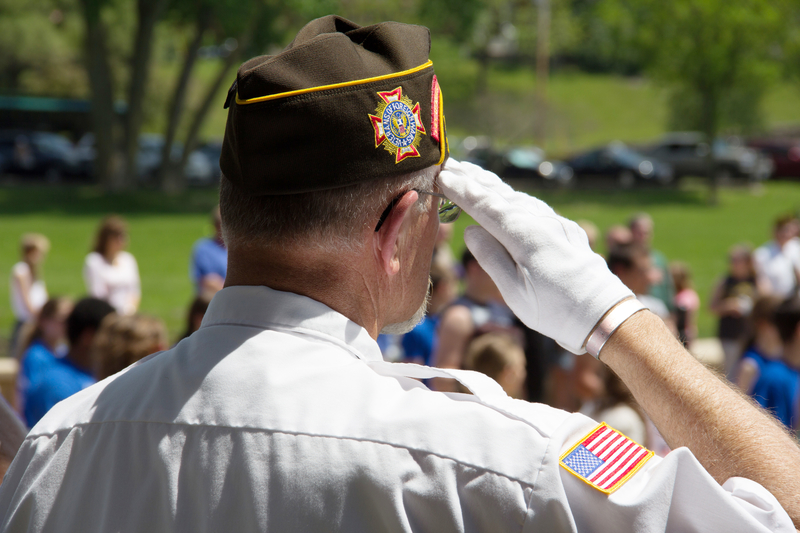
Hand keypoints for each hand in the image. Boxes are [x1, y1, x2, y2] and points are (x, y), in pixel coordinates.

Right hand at [438, 159, 632, 353]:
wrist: (604, 315)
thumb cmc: (556, 311)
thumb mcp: (515, 292)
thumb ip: (491, 258)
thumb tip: (471, 231)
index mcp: (525, 236)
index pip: (485, 206)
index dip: (462, 191)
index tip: (442, 175)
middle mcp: (541, 222)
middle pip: (501, 194)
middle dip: (474, 179)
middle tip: (449, 163)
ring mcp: (556, 223)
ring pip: (518, 197)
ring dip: (493, 185)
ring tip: (471, 174)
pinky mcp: (566, 230)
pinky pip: (533, 206)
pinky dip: (514, 197)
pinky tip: (507, 197)